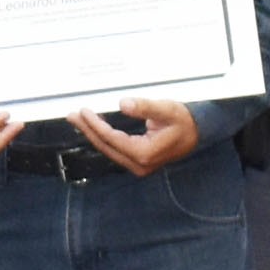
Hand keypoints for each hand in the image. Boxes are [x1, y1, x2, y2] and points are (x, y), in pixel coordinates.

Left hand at [74, 98, 199, 174]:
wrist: (197, 134)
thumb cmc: (183, 121)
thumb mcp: (167, 110)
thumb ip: (145, 107)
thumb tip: (122, 104)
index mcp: (144, 154)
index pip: (112, 139)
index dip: (96, 125)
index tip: (84, 112)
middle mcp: (139, 164)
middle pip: (106, 146)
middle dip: (88, 130)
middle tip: (72, 115)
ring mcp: (137, 166)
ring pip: (108, 149)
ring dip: (93, 134)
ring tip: (78, 119)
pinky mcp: (136, 162)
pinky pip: (114, 149)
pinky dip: (103, 137)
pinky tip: (94, 127)